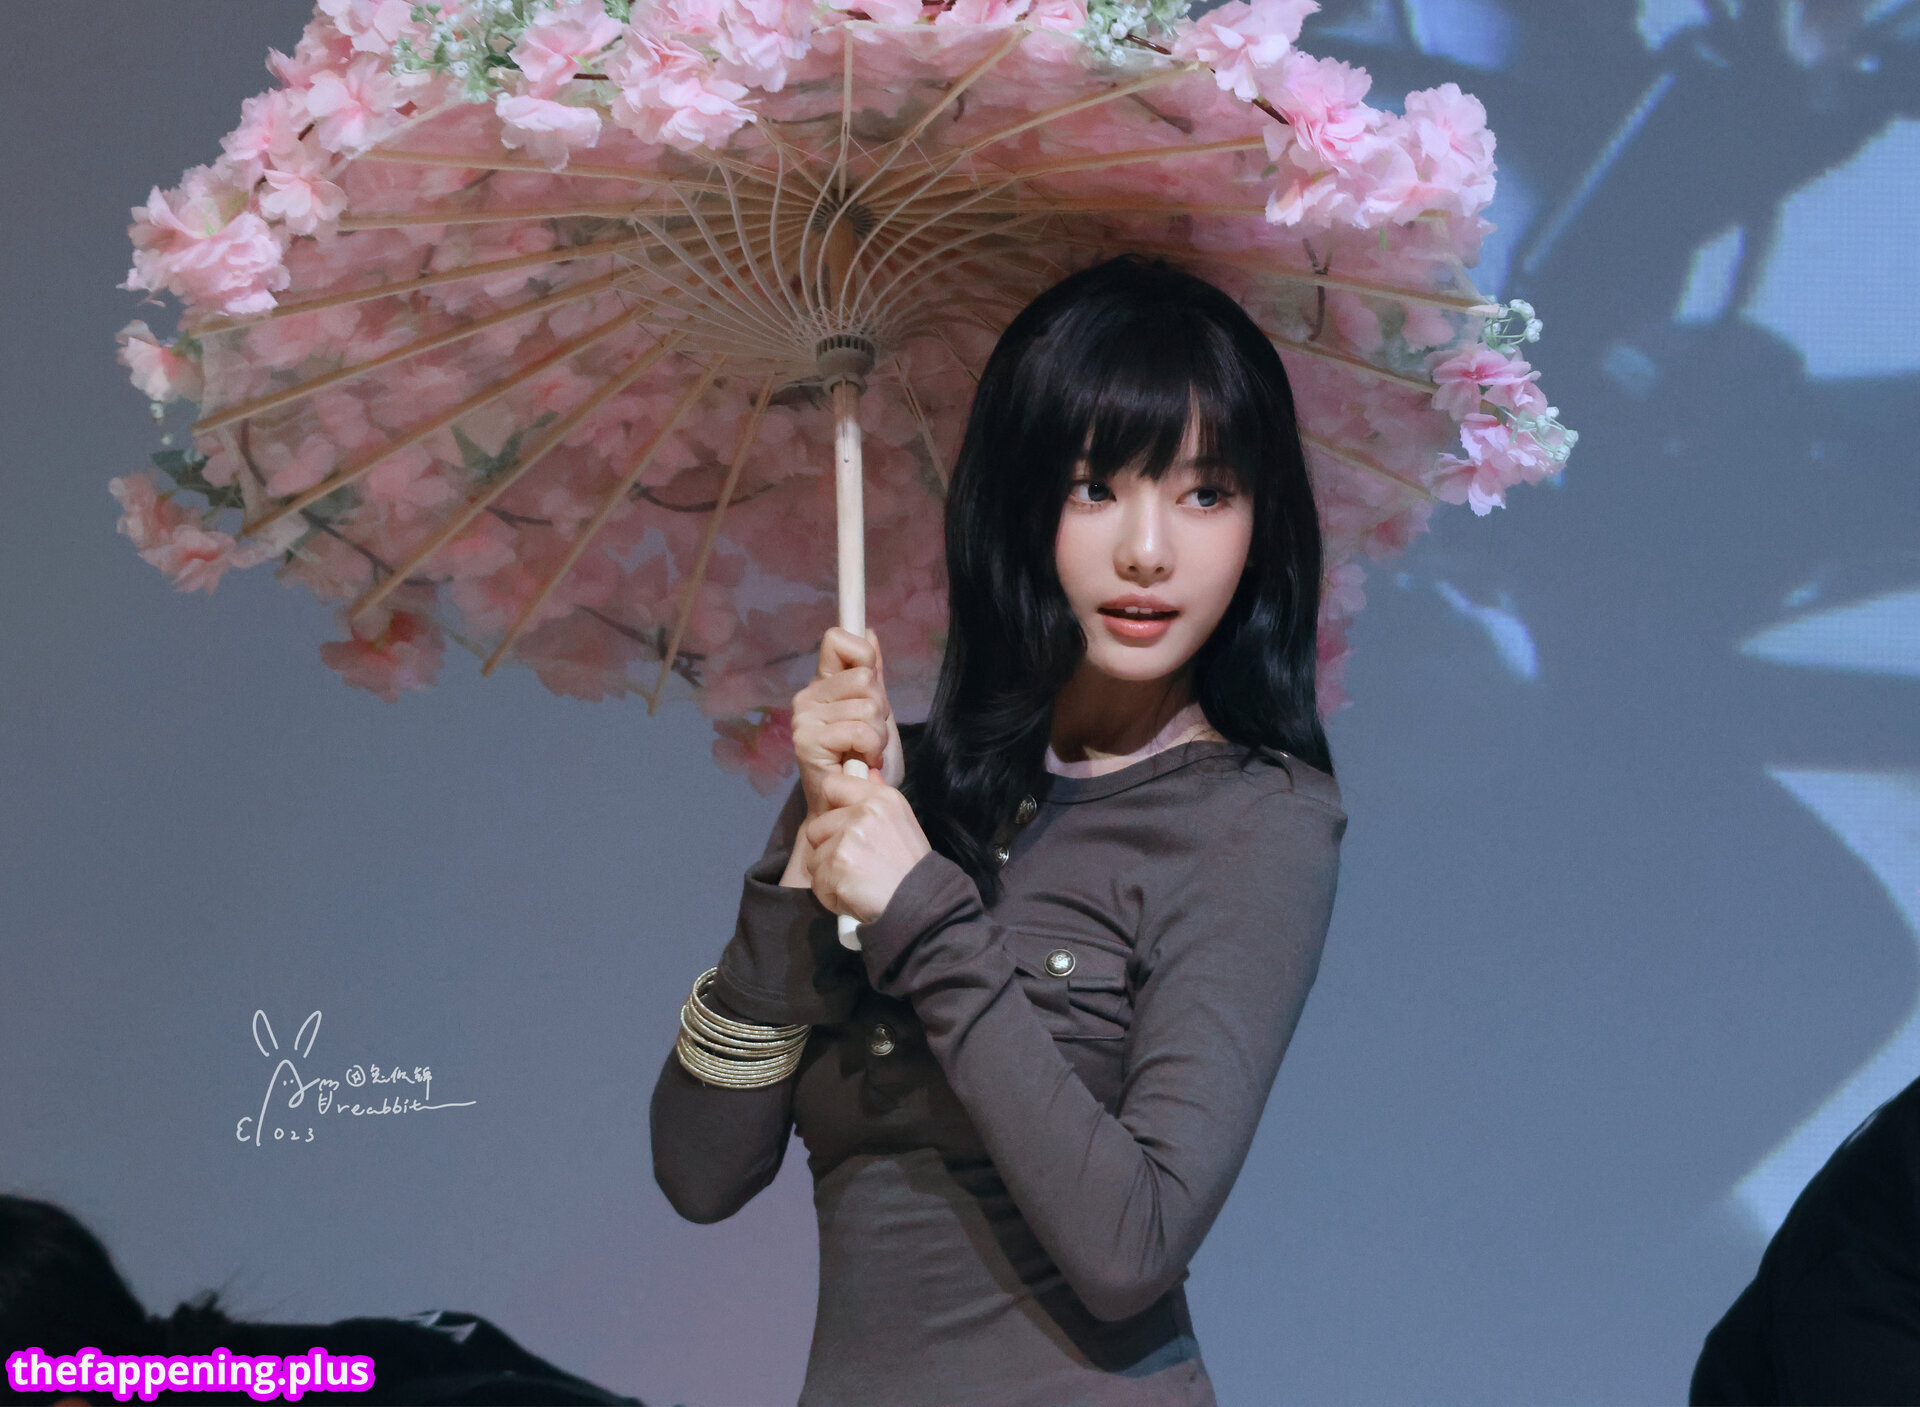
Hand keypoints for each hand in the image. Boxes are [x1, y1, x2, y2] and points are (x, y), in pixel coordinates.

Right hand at [791, 627, 904, 815]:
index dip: (863, 655)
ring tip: (865, 752)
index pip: (838, 639)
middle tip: (869, 736)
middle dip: (880, 710)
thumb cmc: (863, 760)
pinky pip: (859, 730)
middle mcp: (808, 696)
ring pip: (867, 706)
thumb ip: (871, 673)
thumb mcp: (875, 711)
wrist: (851, 805)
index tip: (870, 683)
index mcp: (823, 683)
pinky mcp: (807, 741)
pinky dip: (870, 748)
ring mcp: (805, 718)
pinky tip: (860, 761)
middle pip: (865, 678)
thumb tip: (868, 631)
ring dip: (878, 735)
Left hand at [803, 770, 930, 925]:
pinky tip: (854, 897)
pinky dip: (832, 895)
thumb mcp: (901, 821)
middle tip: (854, 865)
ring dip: (829, 876)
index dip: (831, 809)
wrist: (922, 905)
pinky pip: (817, 883)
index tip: (842, 829)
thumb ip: (877, 798)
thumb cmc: (911, 867)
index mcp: (880, 798)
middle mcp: (863, 813)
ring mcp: (848, 840)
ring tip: (857, 883)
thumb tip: (865, 771)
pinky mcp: (837, 868)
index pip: (831, 785)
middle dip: (828, 850)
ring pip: (814, 858)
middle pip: (816, 828)